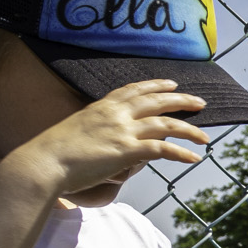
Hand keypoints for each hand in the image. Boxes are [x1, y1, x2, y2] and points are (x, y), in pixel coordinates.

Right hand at [14, 81, 209, 199]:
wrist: (42, 163)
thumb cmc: (53, 154)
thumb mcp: (78, 133)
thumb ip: (100, 135)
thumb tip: (116, 148)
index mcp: (101, 107)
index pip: (133, 90)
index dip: (155, 86)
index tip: (171, 84)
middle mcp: (115, 114)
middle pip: (156, 101)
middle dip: (181, 100)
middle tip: (200, 102)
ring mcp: (122, 131)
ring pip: (165, 124)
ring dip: (189, 130)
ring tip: (205, 137)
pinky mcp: (126, 151)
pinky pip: (163, 149)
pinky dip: (181, 153)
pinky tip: (194, 158)